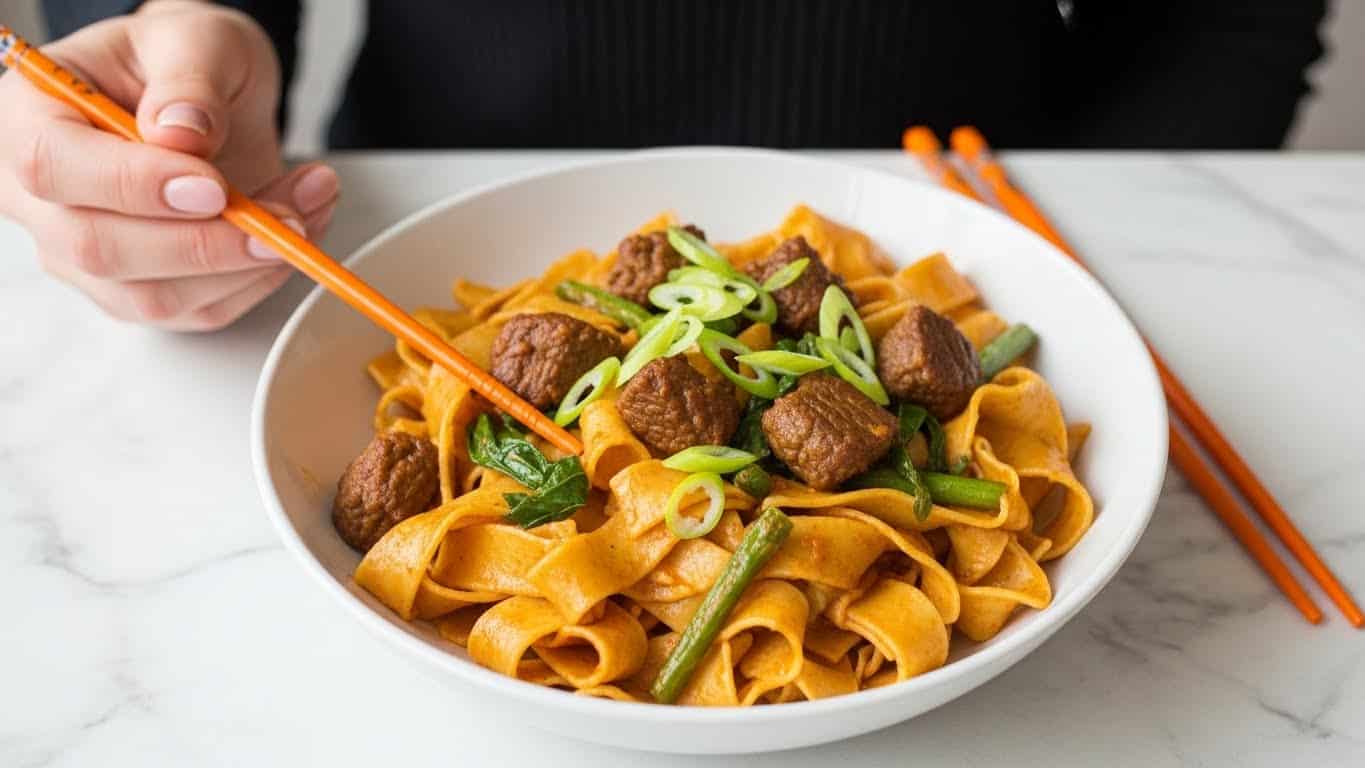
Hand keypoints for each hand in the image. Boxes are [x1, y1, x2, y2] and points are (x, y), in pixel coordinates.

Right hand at [0, 1, 339, 330]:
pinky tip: (300, 228)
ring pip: (154, 297)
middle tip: (286, 217)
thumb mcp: (194, 39)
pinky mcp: (140, 292)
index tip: (213, 186)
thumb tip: (182, 135)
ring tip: (310, 206)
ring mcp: (85, 258)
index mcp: (29, 119)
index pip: (52, 166)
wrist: (206, 99)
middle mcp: (43, 201)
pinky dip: (261, 279)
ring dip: (247, 265)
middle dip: (206, 243)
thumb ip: (188, 80)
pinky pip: (200, 310)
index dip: (133, 185)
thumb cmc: (182, 63)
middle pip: (99, 249)